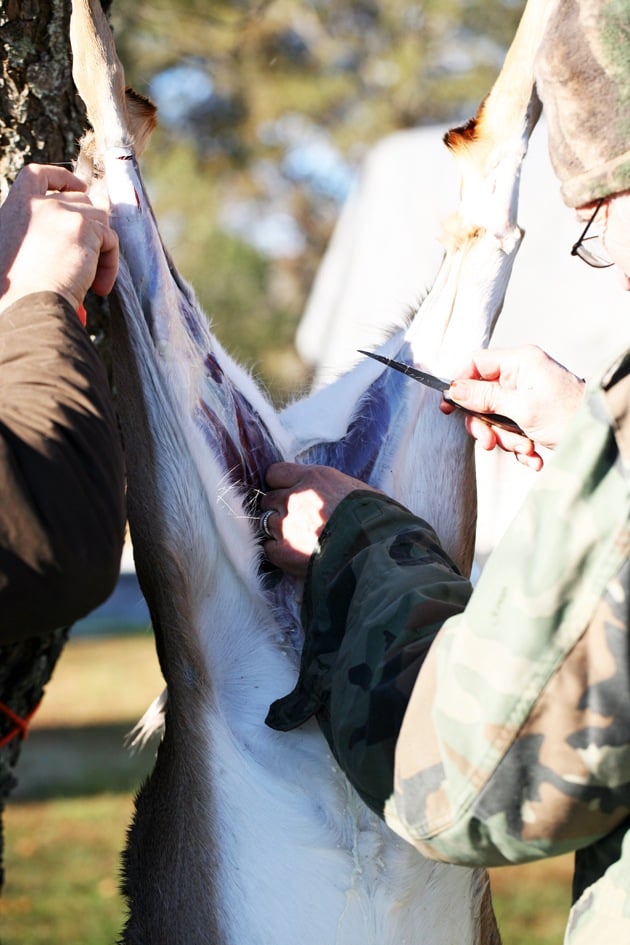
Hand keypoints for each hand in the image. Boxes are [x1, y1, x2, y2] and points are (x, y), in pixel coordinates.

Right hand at [0, 164, 118, 315]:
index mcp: (15, 207)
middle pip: (81, 200)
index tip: (78, 186)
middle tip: (88, 261)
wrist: (27, 306)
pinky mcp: (83, 226)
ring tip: (90, 281)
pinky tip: (97, 288)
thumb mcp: (14, 251)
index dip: (61, 178)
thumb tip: (64, 240)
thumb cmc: (17, 294)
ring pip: (99, 219)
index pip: (37, 175)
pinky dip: (109, 264)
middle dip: (90, 229)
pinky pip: (110, 239)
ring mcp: (60, 211)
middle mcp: (36, 204)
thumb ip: (33, 234)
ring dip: (100, 249)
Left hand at [261, 462, 380, 576]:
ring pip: (266, 521)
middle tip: (296, 519)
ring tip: (295, 538)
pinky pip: (268, 548)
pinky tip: (292, 554)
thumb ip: (338, 489)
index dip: (282, 483)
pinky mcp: (284, 551)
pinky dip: (277, 551)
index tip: (290, 491)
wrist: (374, 552)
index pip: (276, 473)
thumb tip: (340, 493)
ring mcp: (286, 525)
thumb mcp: (361, 491)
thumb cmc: (377, 520)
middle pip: (269, 498)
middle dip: (279, 507)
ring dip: (277, 529)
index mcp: (313, 479)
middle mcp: (294, 498)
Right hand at [441, 345, 584, 470]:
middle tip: (490, 442)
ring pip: (496, 417)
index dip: (459, 384)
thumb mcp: (521, 408)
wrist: (599, 435)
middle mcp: (522, 375)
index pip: (476, 364)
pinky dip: (519, 446)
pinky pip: (512, 429)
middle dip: (486, 424)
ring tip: (527, 449)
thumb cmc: (568, 415)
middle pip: (482, 396)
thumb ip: (485, 398)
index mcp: (520, 362)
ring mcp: (527, 395)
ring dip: (506, 439)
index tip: (449, 407)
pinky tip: (534, 455)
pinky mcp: (532, 414)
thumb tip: (454, 389)